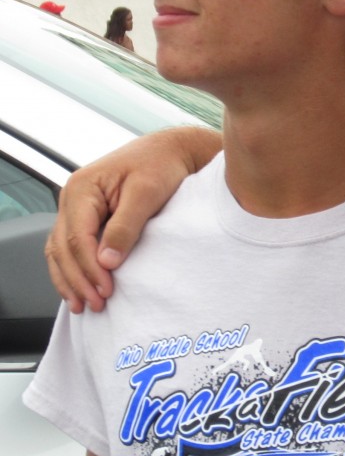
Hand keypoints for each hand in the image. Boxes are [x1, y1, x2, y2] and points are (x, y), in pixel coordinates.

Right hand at [45, 126, 221, 311]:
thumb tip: (106, 261)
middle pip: (63, 248)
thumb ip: (126, 225)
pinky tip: (82, 288)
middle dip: (78, 280)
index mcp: (82, 188)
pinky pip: (71, 247)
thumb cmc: (161, 165)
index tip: (105, 290)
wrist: (172, 151)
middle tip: (96, 304)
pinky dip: (74, 269)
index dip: (89, 268)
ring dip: (71, 280)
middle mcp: (73, 197)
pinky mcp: (89, 216)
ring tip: (85, 305)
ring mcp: (78, 207)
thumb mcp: (147, 193)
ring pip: (61, 251)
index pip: (76, 238)